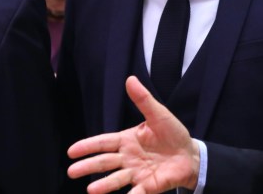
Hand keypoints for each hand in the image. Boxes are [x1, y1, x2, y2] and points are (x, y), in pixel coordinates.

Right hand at [67, 76, 200, 193]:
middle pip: (104, 162)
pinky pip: (138, 192)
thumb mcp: (158, 114)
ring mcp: (137, 173)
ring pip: (116, 179)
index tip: (72, 151)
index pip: (103, 143)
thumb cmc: (172, 134)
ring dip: (104, 185)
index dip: (87, 146)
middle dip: (88, 166)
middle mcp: (128, 158)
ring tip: (91, 190)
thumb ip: (143, 99)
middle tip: (71, 172)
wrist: (190, 154)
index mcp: (127, 140)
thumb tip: (130, 79)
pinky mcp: (149, 186)